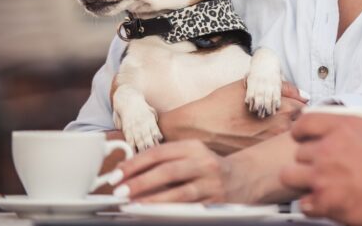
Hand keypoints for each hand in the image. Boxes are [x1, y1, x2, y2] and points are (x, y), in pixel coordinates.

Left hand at [115, 139, 233, 202]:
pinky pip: (191, 209)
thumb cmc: (207, 168)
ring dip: (154, 201)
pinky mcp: (216, 202)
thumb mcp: (190, 156)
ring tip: (134, 206)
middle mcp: (204, 163)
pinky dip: (172, 212)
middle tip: (120, 191)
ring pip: (180, 193)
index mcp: (193, 147)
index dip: (135, 164)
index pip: (159, 152)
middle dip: (141, 182)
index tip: (117, 174)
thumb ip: (164, 161)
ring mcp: (212, 183)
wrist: (244, 178)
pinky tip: (158, 215)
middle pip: (169, 171)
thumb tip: (127, 172)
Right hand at [159, 80, 305, 154]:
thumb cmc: (221, 104)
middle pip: (301, 125)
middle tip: (278, 118)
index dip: (299, 107)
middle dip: (295, 121)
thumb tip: (302, 94)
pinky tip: (256, 140)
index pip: (306, 108)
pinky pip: (273, 150)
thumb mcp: (250, 86)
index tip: (291, 107)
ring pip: (288, 138)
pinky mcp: (259, 156)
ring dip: (283, 133)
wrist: (197, 127)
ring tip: (265, 129)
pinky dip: (270, 145)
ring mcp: (271, 145)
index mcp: (283, 108)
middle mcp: (281, 128)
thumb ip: (281, 87)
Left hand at [280, 113, 361, 223]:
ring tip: (315, 186)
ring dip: (301, 181)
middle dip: (309, 160)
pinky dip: (312, 205)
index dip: (302, 131)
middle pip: (299, 152)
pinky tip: (324, 204)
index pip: (305, 122)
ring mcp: (323, 175)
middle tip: (323, 167)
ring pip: (289, 176)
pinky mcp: (324, 201)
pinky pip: (303, 204)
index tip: (303, 137)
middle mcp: (329, 148)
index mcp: (346, 126)